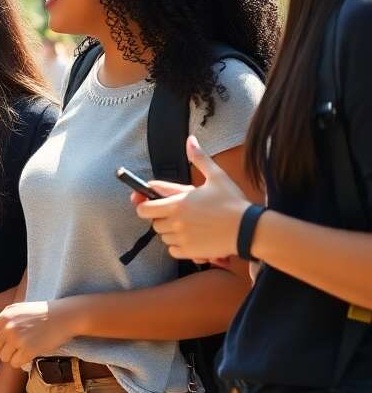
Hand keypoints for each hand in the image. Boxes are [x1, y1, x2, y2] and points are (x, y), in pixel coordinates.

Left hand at [0, 300, 80, 368]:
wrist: (63, 316)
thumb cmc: (41, 313)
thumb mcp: (18, 309)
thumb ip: (3, 320)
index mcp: (4, 316)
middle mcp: (9, 327)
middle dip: (0, 353)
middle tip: (11, 350)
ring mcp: (18, 339)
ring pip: (4, 358)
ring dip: (11, 357)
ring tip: (22, 350)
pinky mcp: (29, 349)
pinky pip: (15, 363)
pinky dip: (20, 362)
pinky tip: (28, 355)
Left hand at [134, 136, 251, 260]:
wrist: (249, 228)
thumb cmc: (233, 202)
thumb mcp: (216, 176)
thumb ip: (199, 158)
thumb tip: (190, 140)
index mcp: (177, 203)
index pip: (144, 208)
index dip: (145, 205)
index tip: (152, 203)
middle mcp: (176, 222)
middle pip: (154, 223)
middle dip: (162, 218)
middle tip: (178, 214)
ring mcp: (182, 238)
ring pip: (164, 237)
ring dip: (171, 232)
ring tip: (188, 225)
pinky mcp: (190, 252)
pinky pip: (173, 250)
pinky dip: (178, 246)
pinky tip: (192, 238)